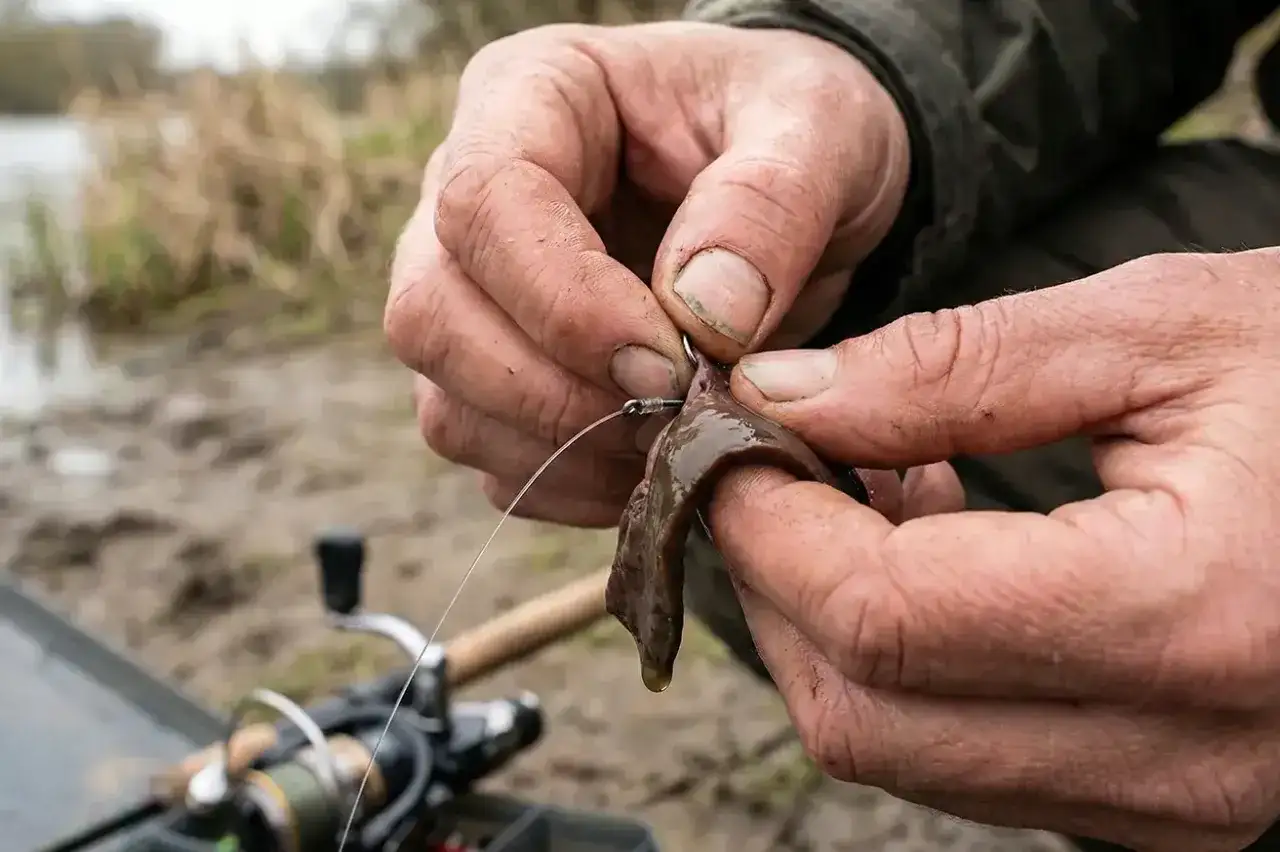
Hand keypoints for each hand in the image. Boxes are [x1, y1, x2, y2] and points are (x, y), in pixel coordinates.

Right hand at [385, 21, 909, 525]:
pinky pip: (491, 460)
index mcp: (529, 98)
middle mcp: (466, 200)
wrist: (803, 186)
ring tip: (675, 443)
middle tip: (675, 416)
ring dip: (562, 450)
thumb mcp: (818, 126)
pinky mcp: (494, 380)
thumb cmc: (796, 128)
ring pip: (447, 404)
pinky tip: (652, 467)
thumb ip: (769, 203)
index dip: (565, 301)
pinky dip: (571, 485)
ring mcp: (469, 297)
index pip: (486, 204)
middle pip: (431, 315)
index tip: (670, 365)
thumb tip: (702, 317)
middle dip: (552, 393)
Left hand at [709, 248, 1279, 850]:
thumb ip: (956, 365)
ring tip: (863, 490)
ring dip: (838, 627)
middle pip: (866, 717)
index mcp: (1190, 616)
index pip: (885, 616)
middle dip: (778, 587)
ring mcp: (1183, 801)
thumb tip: (781, 396)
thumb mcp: (1163, 329)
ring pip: (905, 753)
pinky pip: (975, 757)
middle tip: (767, 466)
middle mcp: (1190, 751)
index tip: (727, 443)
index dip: (770, 527)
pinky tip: (940, 549)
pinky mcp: (1174, 802)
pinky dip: (911, 664)